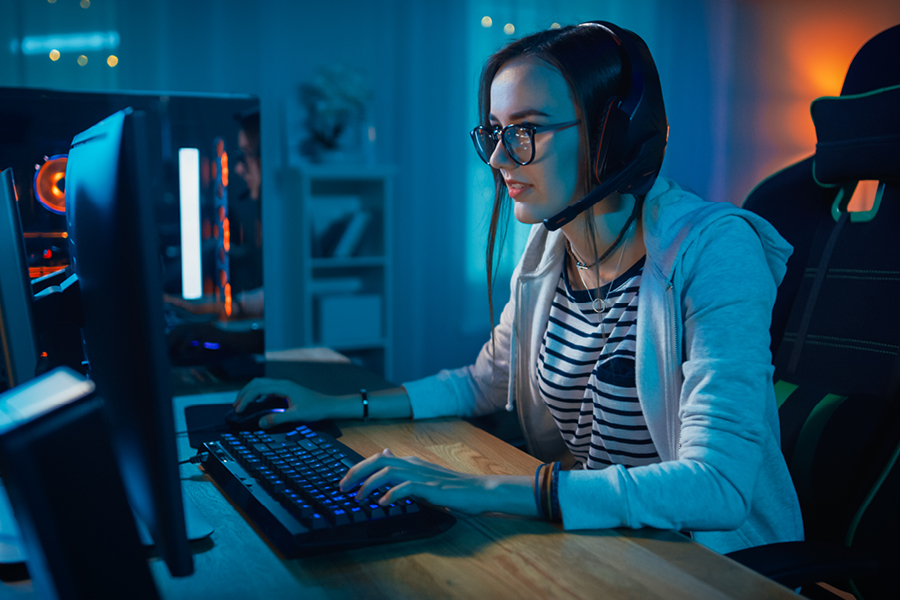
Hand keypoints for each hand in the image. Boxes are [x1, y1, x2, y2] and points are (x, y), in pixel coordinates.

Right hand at [233, 377, 333, 428]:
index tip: (238, 410)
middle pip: (256, 383)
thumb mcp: (296, 415)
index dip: (245, 399)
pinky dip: (257, 394)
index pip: (258, 389)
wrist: (330, 406)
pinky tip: (255, 404)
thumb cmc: (316, 409)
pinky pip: (267, 389)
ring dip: (250, 392)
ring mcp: (284, 386)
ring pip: (261, 384)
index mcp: (283, 386)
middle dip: (243, 393)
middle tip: (235, 406)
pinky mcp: (286, 390)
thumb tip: (260, 423)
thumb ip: (278, 419)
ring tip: (241, 404)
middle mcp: (282, 383)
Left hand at [339, 449, 491, 514]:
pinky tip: (383, 503)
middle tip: (342, 488)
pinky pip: (406, 488)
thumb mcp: (421, 473)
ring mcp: (421, 475)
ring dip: (370, 484)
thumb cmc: (449, 486)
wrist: (476, 490)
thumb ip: (402, 466)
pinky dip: (391, 494)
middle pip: (378, 461)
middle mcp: (412, 464)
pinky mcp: (430, 488)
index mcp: (410, 461)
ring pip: (388, 472)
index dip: (358, 468)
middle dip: (356, 473)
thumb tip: (384, 452)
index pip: (378, 458)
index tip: (344, 482)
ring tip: (359, 498)